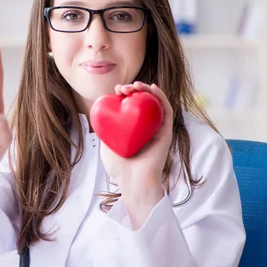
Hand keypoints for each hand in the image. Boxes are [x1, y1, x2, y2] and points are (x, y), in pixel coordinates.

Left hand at [99, 82, 171, 218]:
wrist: (134, 182)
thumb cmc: (119, 167)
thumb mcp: (106, 144)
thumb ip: (106, 129)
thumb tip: (99, 112)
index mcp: (133, 129)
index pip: (130, 106)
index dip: (123, 95)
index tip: (114, 91)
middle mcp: (146, 127)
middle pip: (142, 101)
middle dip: (133, 89)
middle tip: (122, 88)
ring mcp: (157, 129)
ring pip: (155, 103)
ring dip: (147, 89)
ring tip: (136, 85)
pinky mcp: (166, 132)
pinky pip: (167, 111)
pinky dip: (161, 97)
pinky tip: (153, 88)